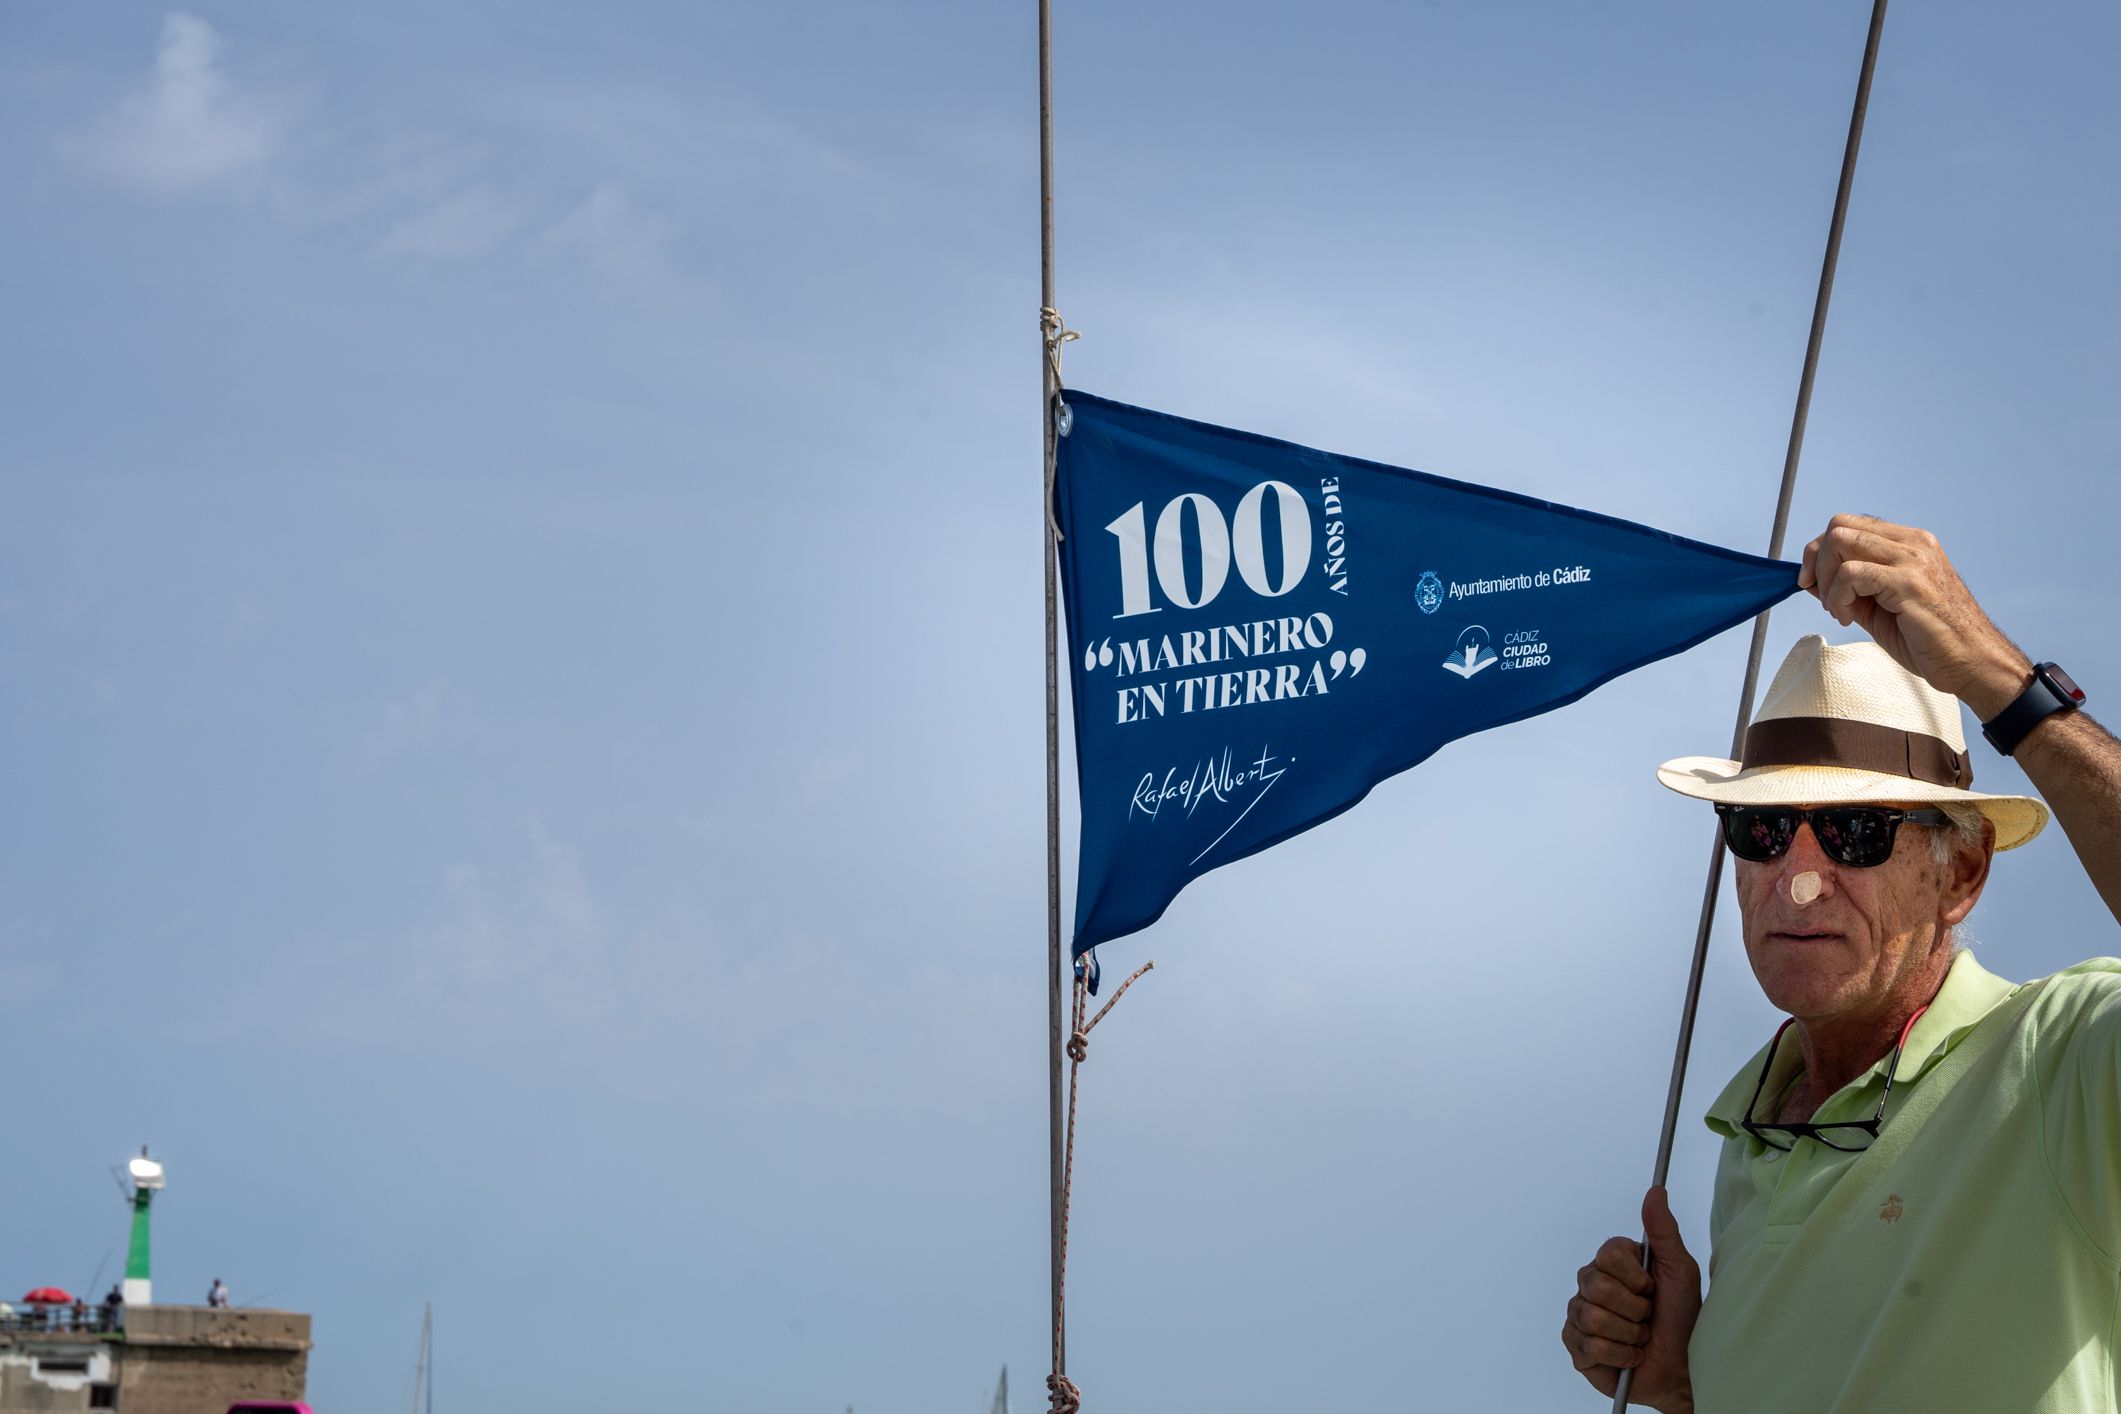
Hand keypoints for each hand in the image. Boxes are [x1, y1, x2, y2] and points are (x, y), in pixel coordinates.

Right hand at [1562, 1187, 1700, 1412]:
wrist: (1684, 1369)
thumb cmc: (1685, 1320)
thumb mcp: (1680, 1271)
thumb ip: (1663, 1230)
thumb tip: (1656, 1190)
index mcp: (1612, 1265)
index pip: (1606, 1255)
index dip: (1635, 1277)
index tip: (1652, 1288)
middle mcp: (1590, 1285)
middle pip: (1597, 1286)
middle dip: (1634, 1309)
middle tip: (1648, 1317)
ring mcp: (1580, 1316)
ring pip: (1592, 1317)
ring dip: (1629, 1335)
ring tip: (1641, 1339)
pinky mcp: (1577, 1348)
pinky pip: (1588, 1346)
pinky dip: (1619, 1356)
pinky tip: (1630, 1357)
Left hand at [1798, 515, 2030, 717]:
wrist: (1972, 663)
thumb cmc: (1929, 639)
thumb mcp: (1878, 607)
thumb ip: (1848, 588)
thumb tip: (1810, 579)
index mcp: (1909, 543)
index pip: (1848, 524)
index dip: (1820, 550)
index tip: (1811, 582)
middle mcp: (1913, 543)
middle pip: (1839, 526)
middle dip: (1816, 562)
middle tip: (1824, 598)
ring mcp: (1913, 559)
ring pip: (1842, 542)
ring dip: (1826, 581)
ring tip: (1839, 611)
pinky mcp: (1910, 582)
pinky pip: (1851, 573)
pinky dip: (1837, 596)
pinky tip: (1848, 617)